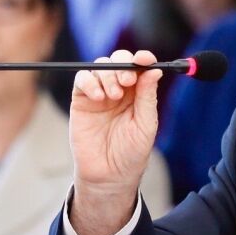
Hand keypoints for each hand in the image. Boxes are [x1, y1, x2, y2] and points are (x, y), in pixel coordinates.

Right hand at [69, 49, 162, 234]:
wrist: (108, 175)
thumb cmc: (130, 153)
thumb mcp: (145, 124)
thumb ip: (147, 96)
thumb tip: (154, 71)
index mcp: (138, 94)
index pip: (140, 68)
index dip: (143, 59)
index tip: (145, 59)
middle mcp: (119, 90)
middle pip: (119, 61)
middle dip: (123, 66)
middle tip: (127, 82)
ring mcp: (99, 94)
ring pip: (101, 66)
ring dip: (108, 75)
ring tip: (112, 96)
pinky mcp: (81, 101)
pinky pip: (82, 79)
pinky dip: (90, 81)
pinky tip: (98, 97)